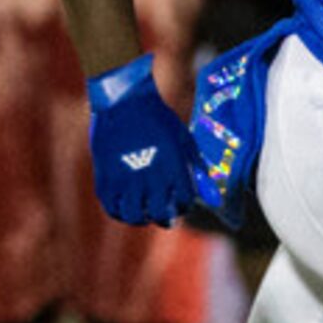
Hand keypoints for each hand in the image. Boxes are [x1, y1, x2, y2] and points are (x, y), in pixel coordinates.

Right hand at [87, 52, 200, 226]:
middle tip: (165, 217)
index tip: (180, 203)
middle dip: (166, 218)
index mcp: (174, 169)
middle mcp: (150, 178)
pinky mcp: (106, 179)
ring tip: (145, 214)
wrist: (125, 103)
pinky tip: (126, 209)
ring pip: (134, 216)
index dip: (183, 206)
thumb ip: (199, 173)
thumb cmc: (160, 122)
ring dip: (142, 219)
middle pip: (160, 214)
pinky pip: (112, 208)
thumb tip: (216, 200)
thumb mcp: (186, 143)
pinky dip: (120, 213)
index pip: (183, 202)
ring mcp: (126, 180)